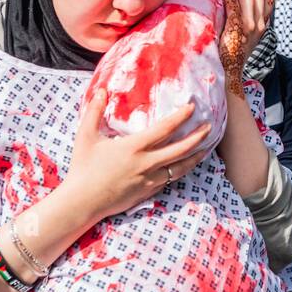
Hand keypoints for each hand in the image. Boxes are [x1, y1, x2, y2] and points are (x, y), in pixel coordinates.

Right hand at [60, 92, 212, 225]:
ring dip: (195, 157)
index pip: (164, 129)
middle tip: (209, 127)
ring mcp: (149, 180)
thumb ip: (94, 111)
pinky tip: (184, 166)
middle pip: (180, 150)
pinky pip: (169, 180)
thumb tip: (102, 90)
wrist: (82, 202)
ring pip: (180, 168)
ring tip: (205, 148)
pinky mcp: (147, 192)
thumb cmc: (83, 167)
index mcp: (133, 147)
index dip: (180, 117)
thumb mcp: (86, 136)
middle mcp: (146, 163)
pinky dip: (180, 171)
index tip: (192, 107)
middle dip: (197, 137)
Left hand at [217, 0, 275, 96]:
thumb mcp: (250, 39)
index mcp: (263, 26)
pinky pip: (232, 4)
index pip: (270, 1)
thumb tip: (245, 11)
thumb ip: (251, 24)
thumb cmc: (237, 54)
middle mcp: (259, 23)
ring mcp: (248, 25)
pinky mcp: (236, 26)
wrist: (232, 70)